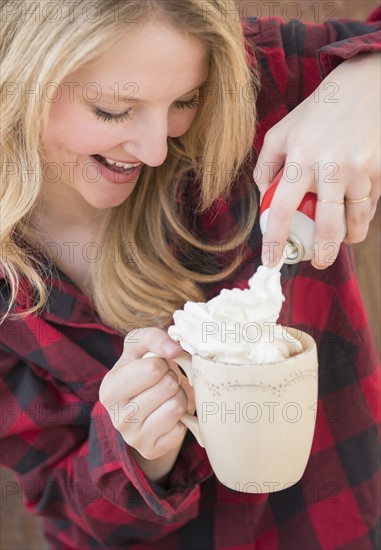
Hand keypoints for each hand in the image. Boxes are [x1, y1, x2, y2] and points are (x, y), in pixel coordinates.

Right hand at [99, 328, 194, 469]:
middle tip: (163, 383)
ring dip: (179, 397)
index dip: (162, 363)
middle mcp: (116, 417)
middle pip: (168, 387)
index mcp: (110, 389)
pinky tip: (168, 415)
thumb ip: (155, 338)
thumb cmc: (141, 368)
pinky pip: (180, 430)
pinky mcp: (151, 451)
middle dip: (173, 379)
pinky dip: (181, 419)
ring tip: (167, 396)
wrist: (142, 402)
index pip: (153, 368)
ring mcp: (133, 438)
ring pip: (177, 407)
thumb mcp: (141, 345)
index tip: (156, 367)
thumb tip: (175, 350)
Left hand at [255, 52, 379, 268]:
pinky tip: (355, 215)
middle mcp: (330, 167)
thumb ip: (265, 167)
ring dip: (348, 238)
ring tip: (342, 243)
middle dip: (323, 254)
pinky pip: (370, 205)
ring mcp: (359, 170)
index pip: (281, 211)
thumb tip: (265, 200)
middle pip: (327, 228)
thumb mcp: (280, 133)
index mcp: (300, 159)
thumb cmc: (315, 113)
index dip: (274, 241)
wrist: (363, 87)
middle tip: (318, 263)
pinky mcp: (379, 169)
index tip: (271, 261)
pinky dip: (362, 216)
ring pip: (355, 221)